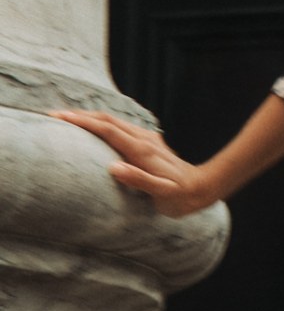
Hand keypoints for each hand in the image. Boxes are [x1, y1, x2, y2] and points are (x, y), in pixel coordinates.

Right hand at [49, 110, 217, 215]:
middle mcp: (143, 139)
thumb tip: (113, 168)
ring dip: (89, 117)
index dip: (83, 122)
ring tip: (65, 118)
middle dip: (79, 115)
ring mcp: (145, 139)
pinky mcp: (147, 143)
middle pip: (106, 120)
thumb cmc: (180, 196)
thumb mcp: (162, 193)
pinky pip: (119, 128)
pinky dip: (100, 124)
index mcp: (141, 150)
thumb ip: (139, 180)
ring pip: (112, 121)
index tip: (60, 117)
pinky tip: (92, 128)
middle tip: (53, 114)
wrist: (202, 188)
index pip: (107, 130)